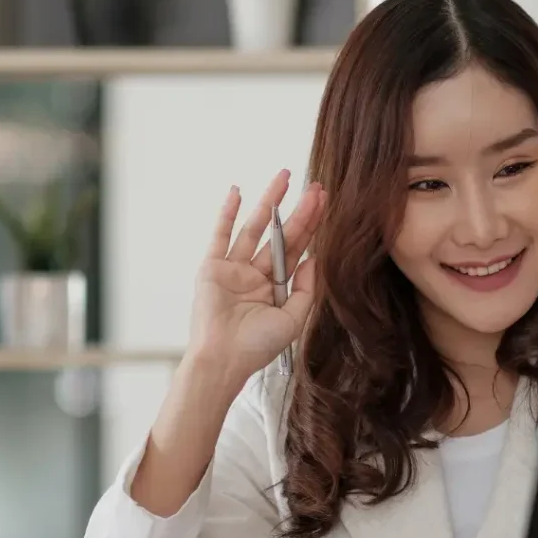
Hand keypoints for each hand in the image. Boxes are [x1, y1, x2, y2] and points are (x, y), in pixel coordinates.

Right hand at [186, 169, 326, 385]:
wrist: (224, 359)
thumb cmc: (257, 347)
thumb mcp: (294, 319)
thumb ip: (306, 289)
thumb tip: (316, 258)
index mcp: (276, 286)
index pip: (298, 249)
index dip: (312, 225)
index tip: (325, 202)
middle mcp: (256, 274)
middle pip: (282, 235)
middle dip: (299, 210)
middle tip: (315, 186)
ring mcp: (234, 269)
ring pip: (254, 228)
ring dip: (269, 202)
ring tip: (284, 178)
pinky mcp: (212, 267)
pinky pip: (220, 235)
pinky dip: (227, 213)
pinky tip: (238, 192)